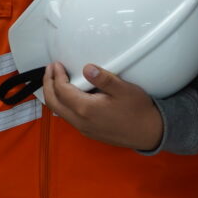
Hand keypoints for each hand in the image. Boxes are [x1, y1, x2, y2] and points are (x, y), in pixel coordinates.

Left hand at [39, 63, 163, 150]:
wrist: (149, 133)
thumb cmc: (139, 110)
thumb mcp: (124, 89)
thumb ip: (104, 78)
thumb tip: (87, 68)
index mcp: (86, 109)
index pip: (62, 90)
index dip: (56, 76)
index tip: (57, 64)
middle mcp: (80, 121)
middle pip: (53, 102)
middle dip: (47, 84)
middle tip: (50, 70)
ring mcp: (83, 128)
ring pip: (59, 112)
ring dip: (53, 95)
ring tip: (55, 80)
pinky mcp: (88, 132)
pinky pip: (67, 117)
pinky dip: (62, 104)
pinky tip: (69, 95)